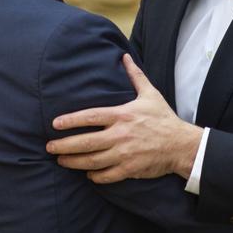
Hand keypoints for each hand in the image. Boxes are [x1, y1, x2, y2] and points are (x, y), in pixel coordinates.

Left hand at [47, 54, 203, 183]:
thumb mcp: (150, 94)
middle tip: (49, 147)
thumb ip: (135, 76)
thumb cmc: (164, 118)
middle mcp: (120, 135)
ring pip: (92, 160)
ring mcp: (124, 154)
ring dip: (73, 162)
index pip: (90, 117)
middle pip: (85, 142)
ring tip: (61, 161)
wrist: (182, 145)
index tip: (55, 124)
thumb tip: (124, 57)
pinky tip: (87, 173)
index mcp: (122, 115)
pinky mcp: (130, 169)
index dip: (71, 120)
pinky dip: (94, 176)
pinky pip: (106, 175)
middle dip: (64, 146)